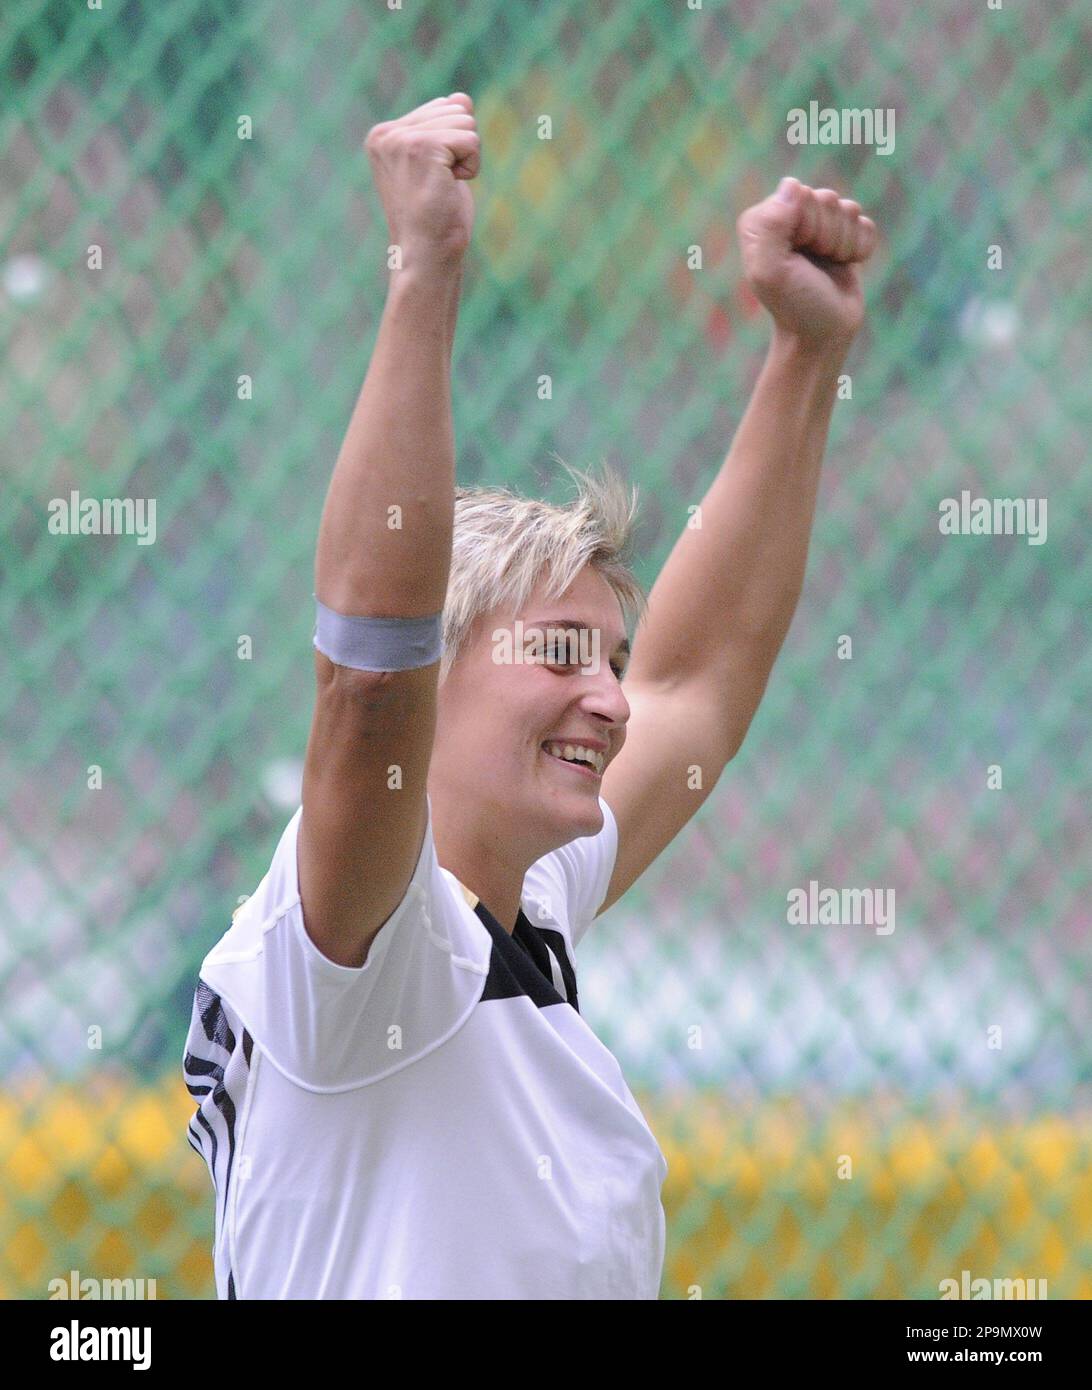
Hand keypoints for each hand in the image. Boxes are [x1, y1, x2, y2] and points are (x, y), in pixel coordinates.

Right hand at [364, 92, 479, 268]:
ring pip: (465, 121)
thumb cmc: (434, 216)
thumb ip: (445, 127)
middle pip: (455, 109)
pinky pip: (471, 140)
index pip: (441, 107)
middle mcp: (387, 133)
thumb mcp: (439, 164)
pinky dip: (471, 166)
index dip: (452, 144)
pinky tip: (450, 186)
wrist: (427, 253)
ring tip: (443, 186)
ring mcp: (402, 139)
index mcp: (383, 135)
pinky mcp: (423, 147)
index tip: (433, 177)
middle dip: (461, 147)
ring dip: (466, 158)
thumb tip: (462, 97)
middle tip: (440, 183)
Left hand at [736, 178, 878, 348]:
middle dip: (827, 236)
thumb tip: (793, 185)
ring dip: (843, 244)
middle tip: (812, 266)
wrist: (821, 335)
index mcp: (762, 219)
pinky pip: (866, 224)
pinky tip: (843, 266)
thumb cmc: (794, 306)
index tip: (795, 258)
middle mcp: (787, 216)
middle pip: (827, 199)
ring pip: (849, 209)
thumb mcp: (771, 271)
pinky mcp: (843, 235)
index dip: (806, 227)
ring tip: (826, 267)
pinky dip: (860, 249)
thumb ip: (772, 226)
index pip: (800, 195)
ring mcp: (817, 225)